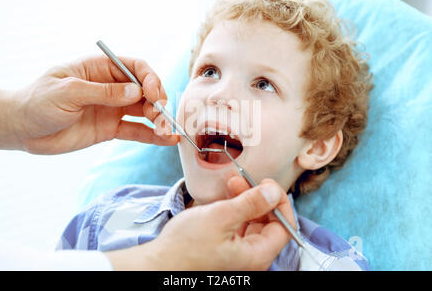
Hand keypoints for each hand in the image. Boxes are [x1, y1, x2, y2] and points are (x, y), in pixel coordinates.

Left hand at [7, 56, 178, 153]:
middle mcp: (111, 87)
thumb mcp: (68, 92)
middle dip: (157, 101)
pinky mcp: (110, 128)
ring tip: (166, 131)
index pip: (135, 67)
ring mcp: (112, 108)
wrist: (24, 129)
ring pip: (144, 111)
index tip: (155, 94)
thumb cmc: (38, 102)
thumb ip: (102, 92)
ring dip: (158, 119)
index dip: (150, 79)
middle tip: (160, 116)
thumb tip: (136, 92)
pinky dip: (151, 135)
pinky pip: (135, 130)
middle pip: (145, 90)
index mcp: (100, 68)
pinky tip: (166, 140)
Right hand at [105, 179, 295, 270]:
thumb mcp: (221, 217)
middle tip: (242, 180)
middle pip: (267, 223)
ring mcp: (237, 255)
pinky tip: (224, 197)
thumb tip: (273, 192)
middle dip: (257, 198)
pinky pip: (237, 228)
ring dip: (244, 201)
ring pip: (251, 224)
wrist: (157, 263)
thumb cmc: (186, 245)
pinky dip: (234, 210)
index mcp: (256, 255)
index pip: (284, 227)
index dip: (279, 202)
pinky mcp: (224, 250)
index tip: (267, 184)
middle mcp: (250, 258)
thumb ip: (251, 203)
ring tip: (230, 183)